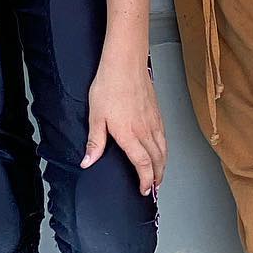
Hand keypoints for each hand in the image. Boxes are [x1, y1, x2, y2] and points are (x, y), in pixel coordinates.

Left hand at [82, 46, 166, 194]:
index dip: (145, 180)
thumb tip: (88, 161)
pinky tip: (161, 149)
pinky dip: (165, 149)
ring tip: (160, 174)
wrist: (125, 63)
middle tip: (154, 187)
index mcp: (129, 134)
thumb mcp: (95, 115)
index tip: (144, 189)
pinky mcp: (157, 112)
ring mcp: (153, 121)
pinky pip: (164, 136)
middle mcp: (145, 130)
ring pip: (164, 149)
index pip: (143, 164)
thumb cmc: (110, 85)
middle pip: (158, 160)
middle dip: (157, 177)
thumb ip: (94, 142)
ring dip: (163, 165)